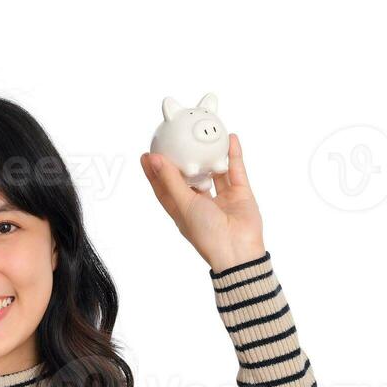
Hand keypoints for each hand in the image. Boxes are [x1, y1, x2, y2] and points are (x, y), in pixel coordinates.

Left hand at [140, 132, 265, 270]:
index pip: (164, 187)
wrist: (237, 251)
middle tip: (174, 138)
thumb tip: (154, 159)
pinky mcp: (240, 194)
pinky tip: (230, 138)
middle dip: (182, 158)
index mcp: (182, 209)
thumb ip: (170, 180)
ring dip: (209, 154)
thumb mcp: (183, 205)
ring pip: (213, 170)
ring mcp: (221, 198)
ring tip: (202, 134)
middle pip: (188, 176)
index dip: (155, 172)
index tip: (147, 155)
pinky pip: (235, 170)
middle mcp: (200, 203)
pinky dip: (233, 155)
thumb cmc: (207, 235)